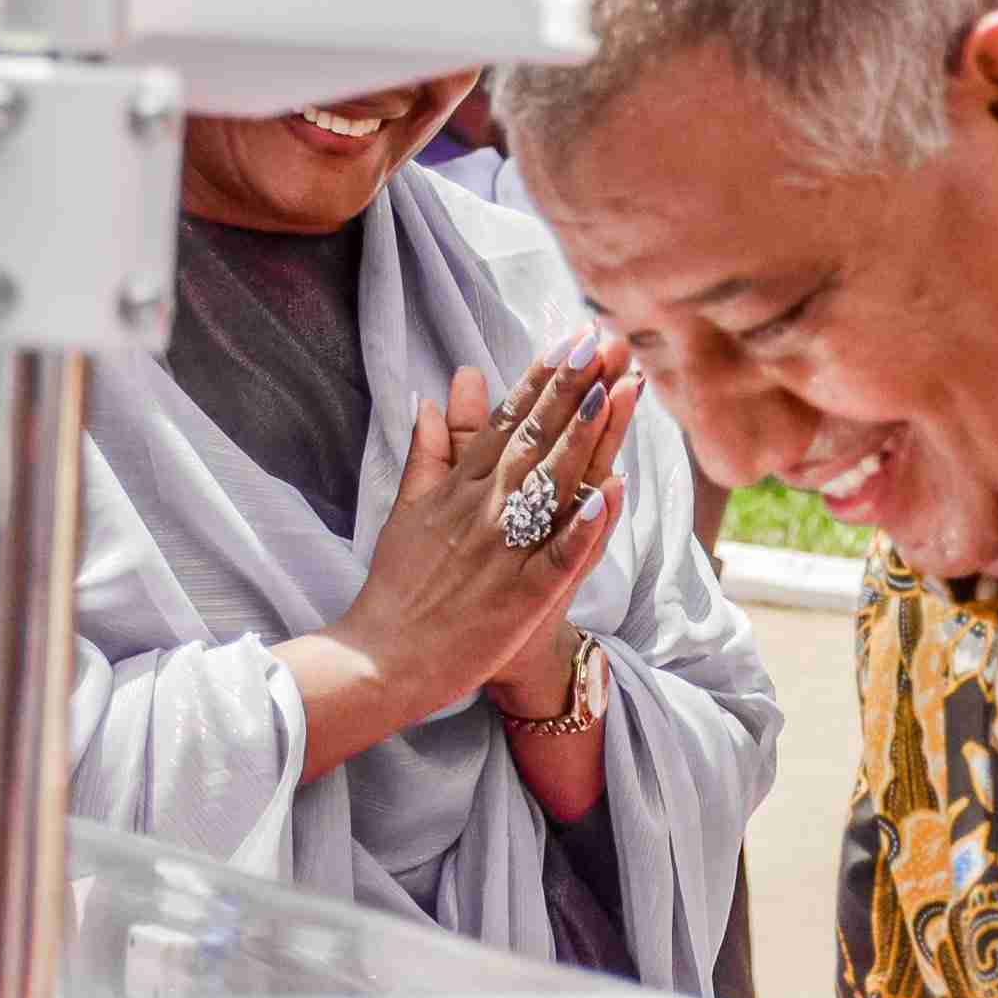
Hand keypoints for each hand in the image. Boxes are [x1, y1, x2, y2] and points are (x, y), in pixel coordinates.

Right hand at [328, 331, 629, 720]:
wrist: (384, 658)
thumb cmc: (398, 586)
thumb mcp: (408, 510)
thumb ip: (428, 454)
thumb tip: (431, 398)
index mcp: (459, 489)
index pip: (506, 423)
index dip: (541, 380)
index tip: (571, 340)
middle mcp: (483, 512)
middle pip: (534, 441)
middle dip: (570, 389)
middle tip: (601, 342)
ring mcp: (502, 553)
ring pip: (550, 487)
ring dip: (583, 438)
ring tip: (613, 393)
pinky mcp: (518, 598)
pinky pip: (557, 557)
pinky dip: (582, 526)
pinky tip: (610, 494)